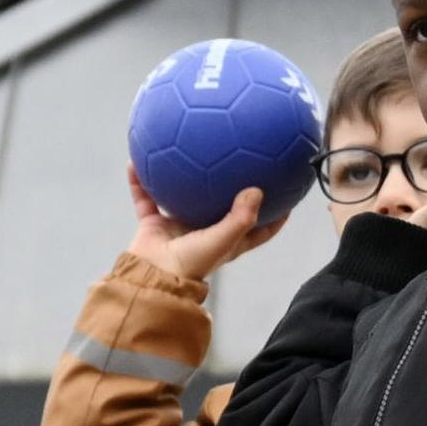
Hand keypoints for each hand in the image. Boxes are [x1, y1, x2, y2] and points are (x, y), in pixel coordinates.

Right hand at [125, 167, 278, 281]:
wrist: (153, 277)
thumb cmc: (193, 264)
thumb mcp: (223, 240)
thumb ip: (240, 218)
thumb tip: (257, 190)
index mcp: (226, 240)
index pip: (258, 228)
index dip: (277, 214)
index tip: (290, 193)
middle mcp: (203, 230)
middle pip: (220, 205)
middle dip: (230, 185)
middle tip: (242, 157)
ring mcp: (177, 225)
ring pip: (180, 195)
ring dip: (181, 175)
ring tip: (185, 148)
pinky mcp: (152, 223)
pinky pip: (145, 197)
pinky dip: (139, 181)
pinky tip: (136, 160)